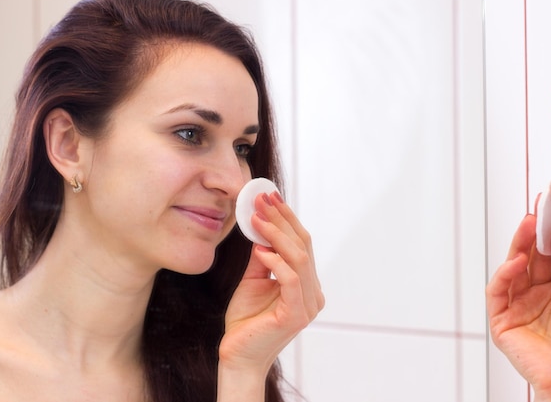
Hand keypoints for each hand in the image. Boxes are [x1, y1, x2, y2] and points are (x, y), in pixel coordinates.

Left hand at [220, 192, 323, 372]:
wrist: (237, 354)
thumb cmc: (246, 320)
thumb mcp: (253, 279)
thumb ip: (262, 256)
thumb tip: (262, 226)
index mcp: (307, 284)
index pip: (302, 243)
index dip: (286, 217)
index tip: (269, 197)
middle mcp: (313, 293)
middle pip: (303, 245)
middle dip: (281, 219)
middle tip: (262, 199)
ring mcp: (308, 305)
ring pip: (300, 258)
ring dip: (276, 234)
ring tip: (256, 218)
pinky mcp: (296, 315)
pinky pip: (291, 279)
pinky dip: (276, 261)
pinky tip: (259, 250)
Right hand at [486, 214, 550, 399]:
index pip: (545, 254)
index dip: (546, 232)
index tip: (550, 210)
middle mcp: (532, 293)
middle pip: (528, 257)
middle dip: (530, 234)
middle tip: (535, 213)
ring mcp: (515, 305)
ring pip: (511, 269)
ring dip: (517, 248)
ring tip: (527, 227)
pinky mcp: (501, 320)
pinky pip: (498, 292)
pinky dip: (504, 275)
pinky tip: (515, 262)